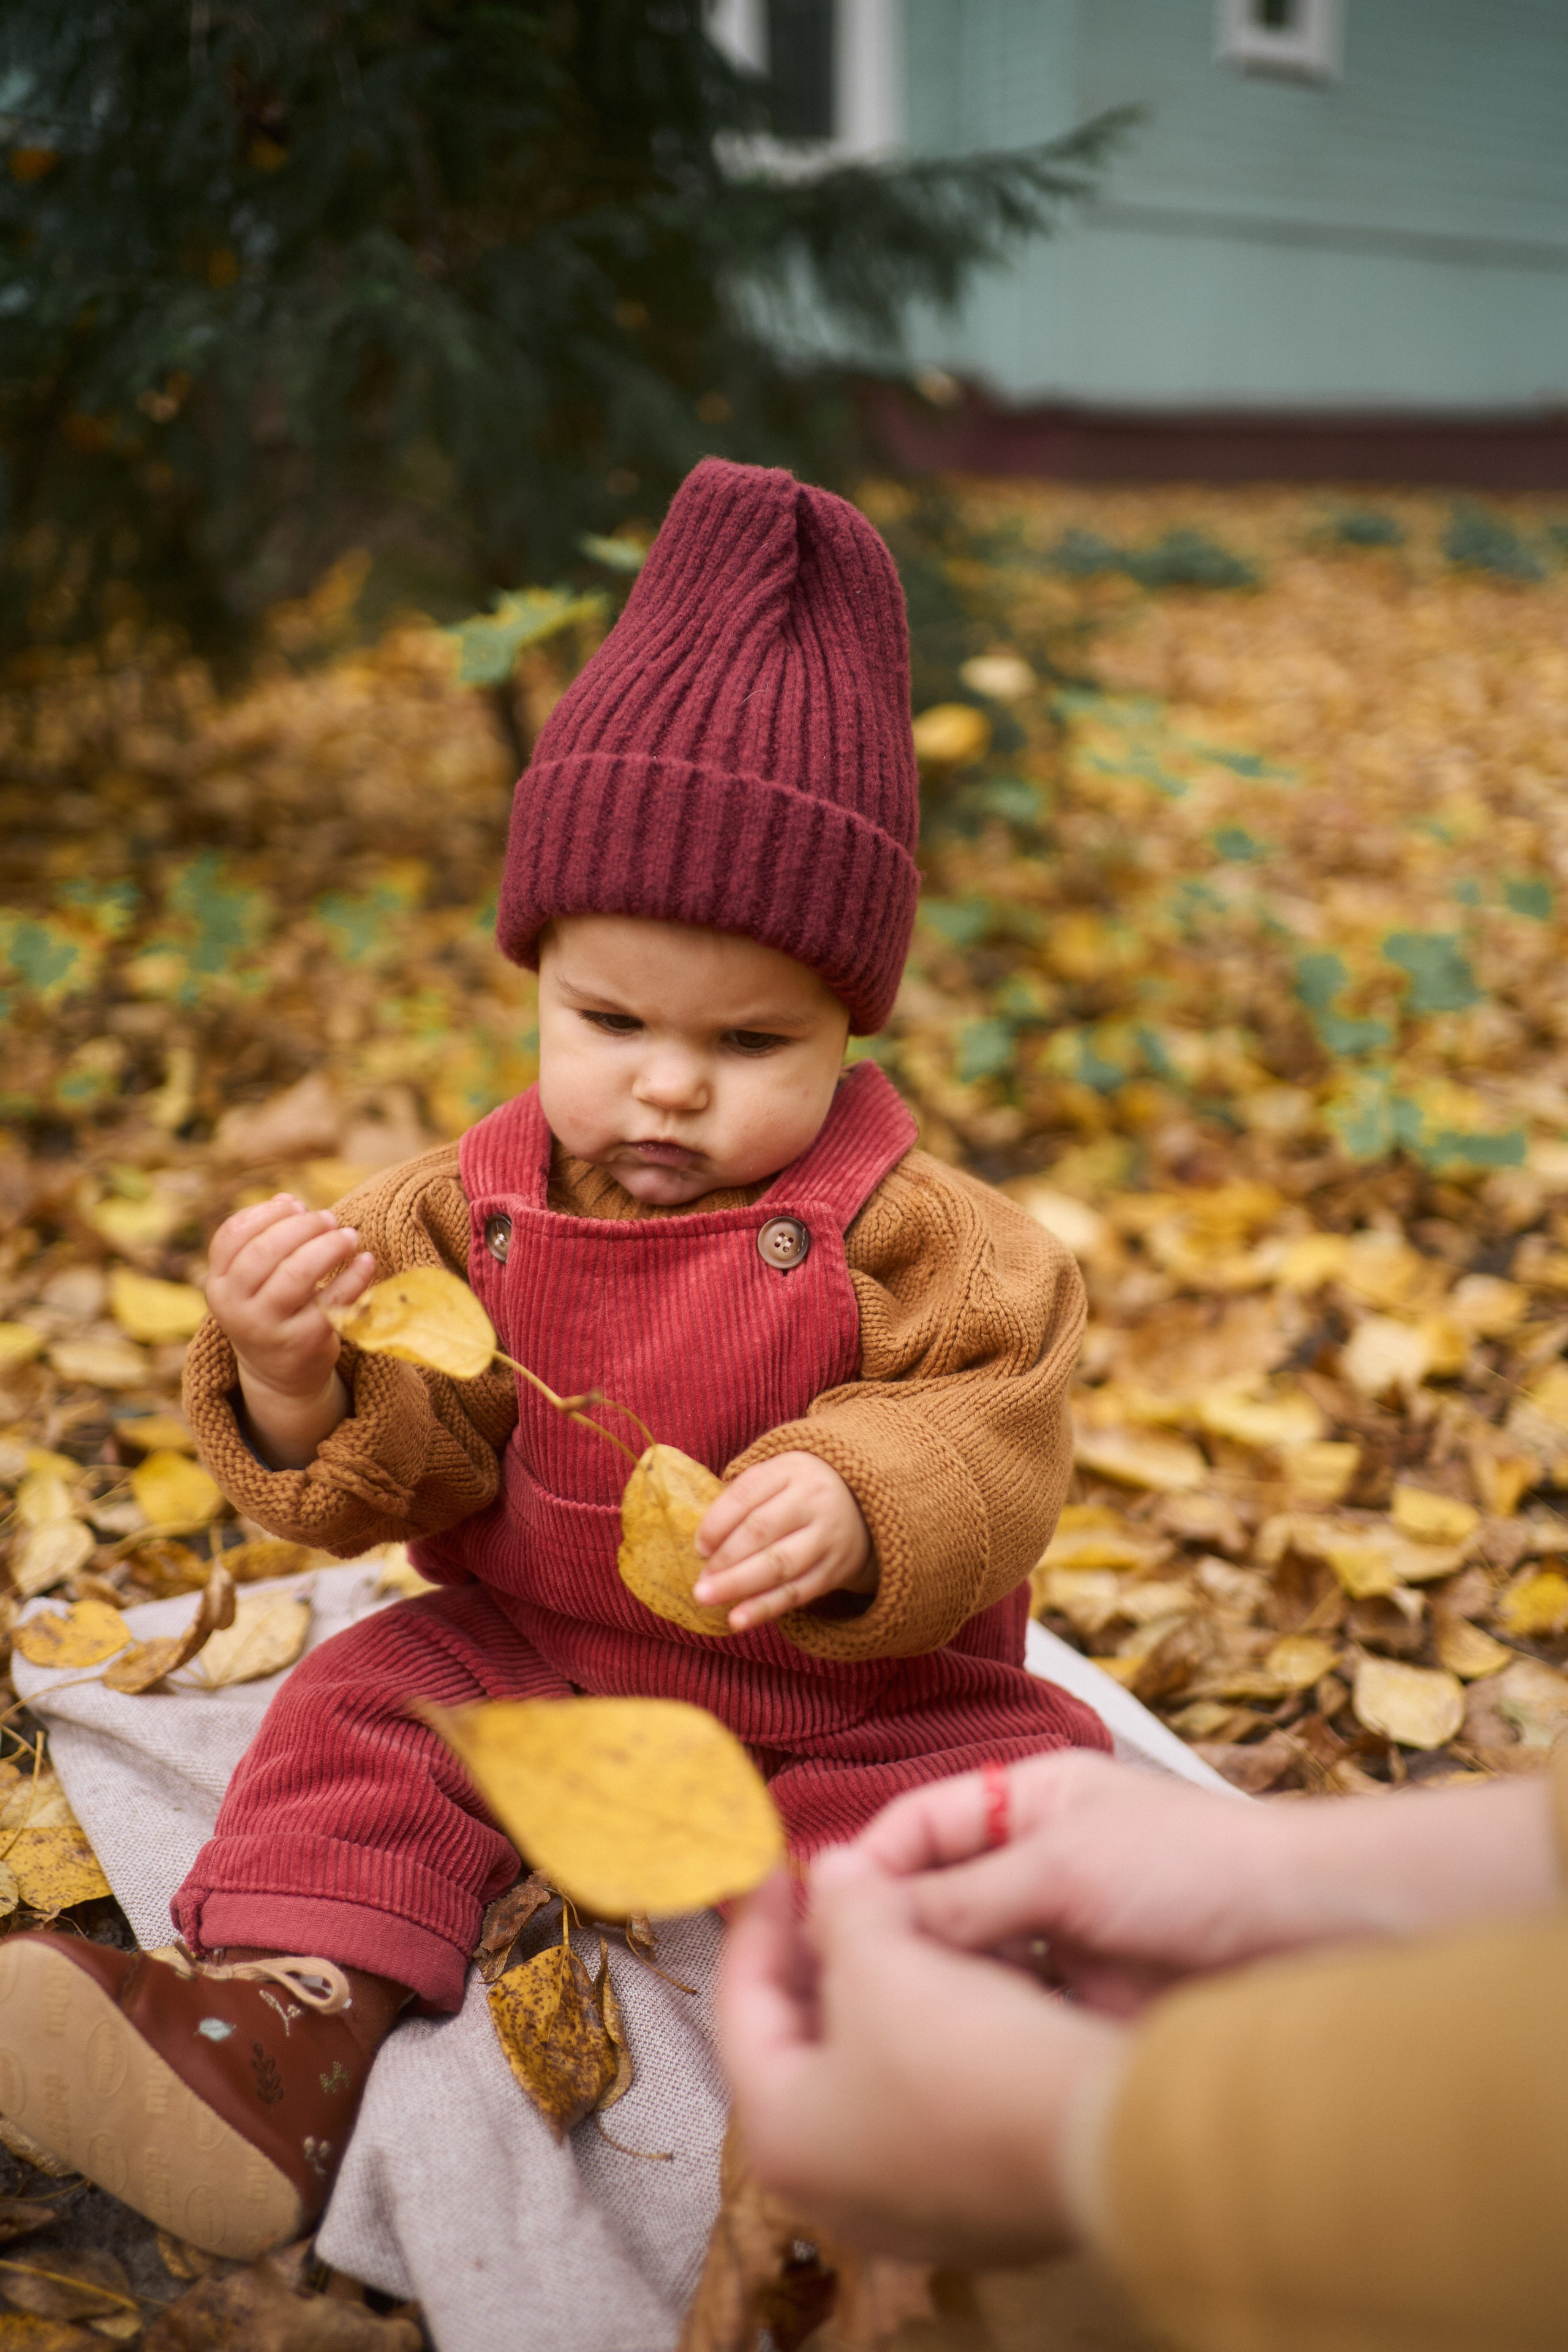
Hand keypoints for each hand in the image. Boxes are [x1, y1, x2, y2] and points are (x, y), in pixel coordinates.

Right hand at [204, 1194, 376, 1467]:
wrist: (281, 1374)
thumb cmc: (271, 1309)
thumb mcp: (254, 1280)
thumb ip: (264, 1239)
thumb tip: (287, 1199)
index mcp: (219, 1284)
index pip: (232, 1235)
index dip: (265, 1213)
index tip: (296, 1206)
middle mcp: (236, 1307)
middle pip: (264, 1251)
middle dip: (302, 1227)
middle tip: (329, 1218)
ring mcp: (268, 1327)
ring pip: (297, 1274)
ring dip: (328, 1247)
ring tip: (349, 1236)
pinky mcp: (304, 1343)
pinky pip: (333, 1301)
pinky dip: (354, 1276)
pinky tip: (366, 1260)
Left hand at [694, 1452, 872, 1633]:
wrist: (863, 1505)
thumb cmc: (800, 1491)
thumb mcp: (777, 1477)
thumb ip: (742, 1499)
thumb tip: (703, 1543)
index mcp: (791, 1470)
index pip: (747, 1493)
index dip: (717, 1522)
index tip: (698, 1547)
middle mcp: (813, 1500)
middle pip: (761, 1530)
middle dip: (724, 1559)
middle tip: (697, 1583)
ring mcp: (827, 1536)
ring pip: (779, 1564)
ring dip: (738, 1585)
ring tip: (707, 1598)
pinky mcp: (835, 1569)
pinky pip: (796, 1592)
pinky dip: (764, 1608)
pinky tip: (738, 1620)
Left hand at [718, 1848, 1124, 2264]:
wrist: (1100, 2143)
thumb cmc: (966, 2058)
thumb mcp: (884, 1960)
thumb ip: (843, 1907)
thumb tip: (830, 1870)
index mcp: (781, 2135)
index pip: (741, 2006)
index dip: (758, 1922)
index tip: (781, 1868)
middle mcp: (827, 2187)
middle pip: (802, 2041)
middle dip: (821, 1957)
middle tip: (841, 1893)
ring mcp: (901, 2204)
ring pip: (866, 2069)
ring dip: (878, 1992)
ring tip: (902, 1925)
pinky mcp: (966, 2201)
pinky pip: (922, 2100)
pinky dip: (925, 2037)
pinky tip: (956, 1986)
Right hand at [853, 1750, 1563, 2014]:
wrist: (1312, 1933)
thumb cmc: (1198, 1868)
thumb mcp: (1063, 1866)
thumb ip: (960, 1893)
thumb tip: (858, 1909)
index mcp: (1030, 1798)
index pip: (917, 1826)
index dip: (863, 1869)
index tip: (811, 1922)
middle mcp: (1038, 1862)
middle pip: (934, 1900)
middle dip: (888, 1938)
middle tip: (835, 1992)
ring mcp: (1062, 1936)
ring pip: (967, 1964)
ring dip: (932, 1989)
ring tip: (882, 2028)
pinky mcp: (1086, 2002)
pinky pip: (1010, 2012)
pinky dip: (978, 2028)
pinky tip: (948, 2055)